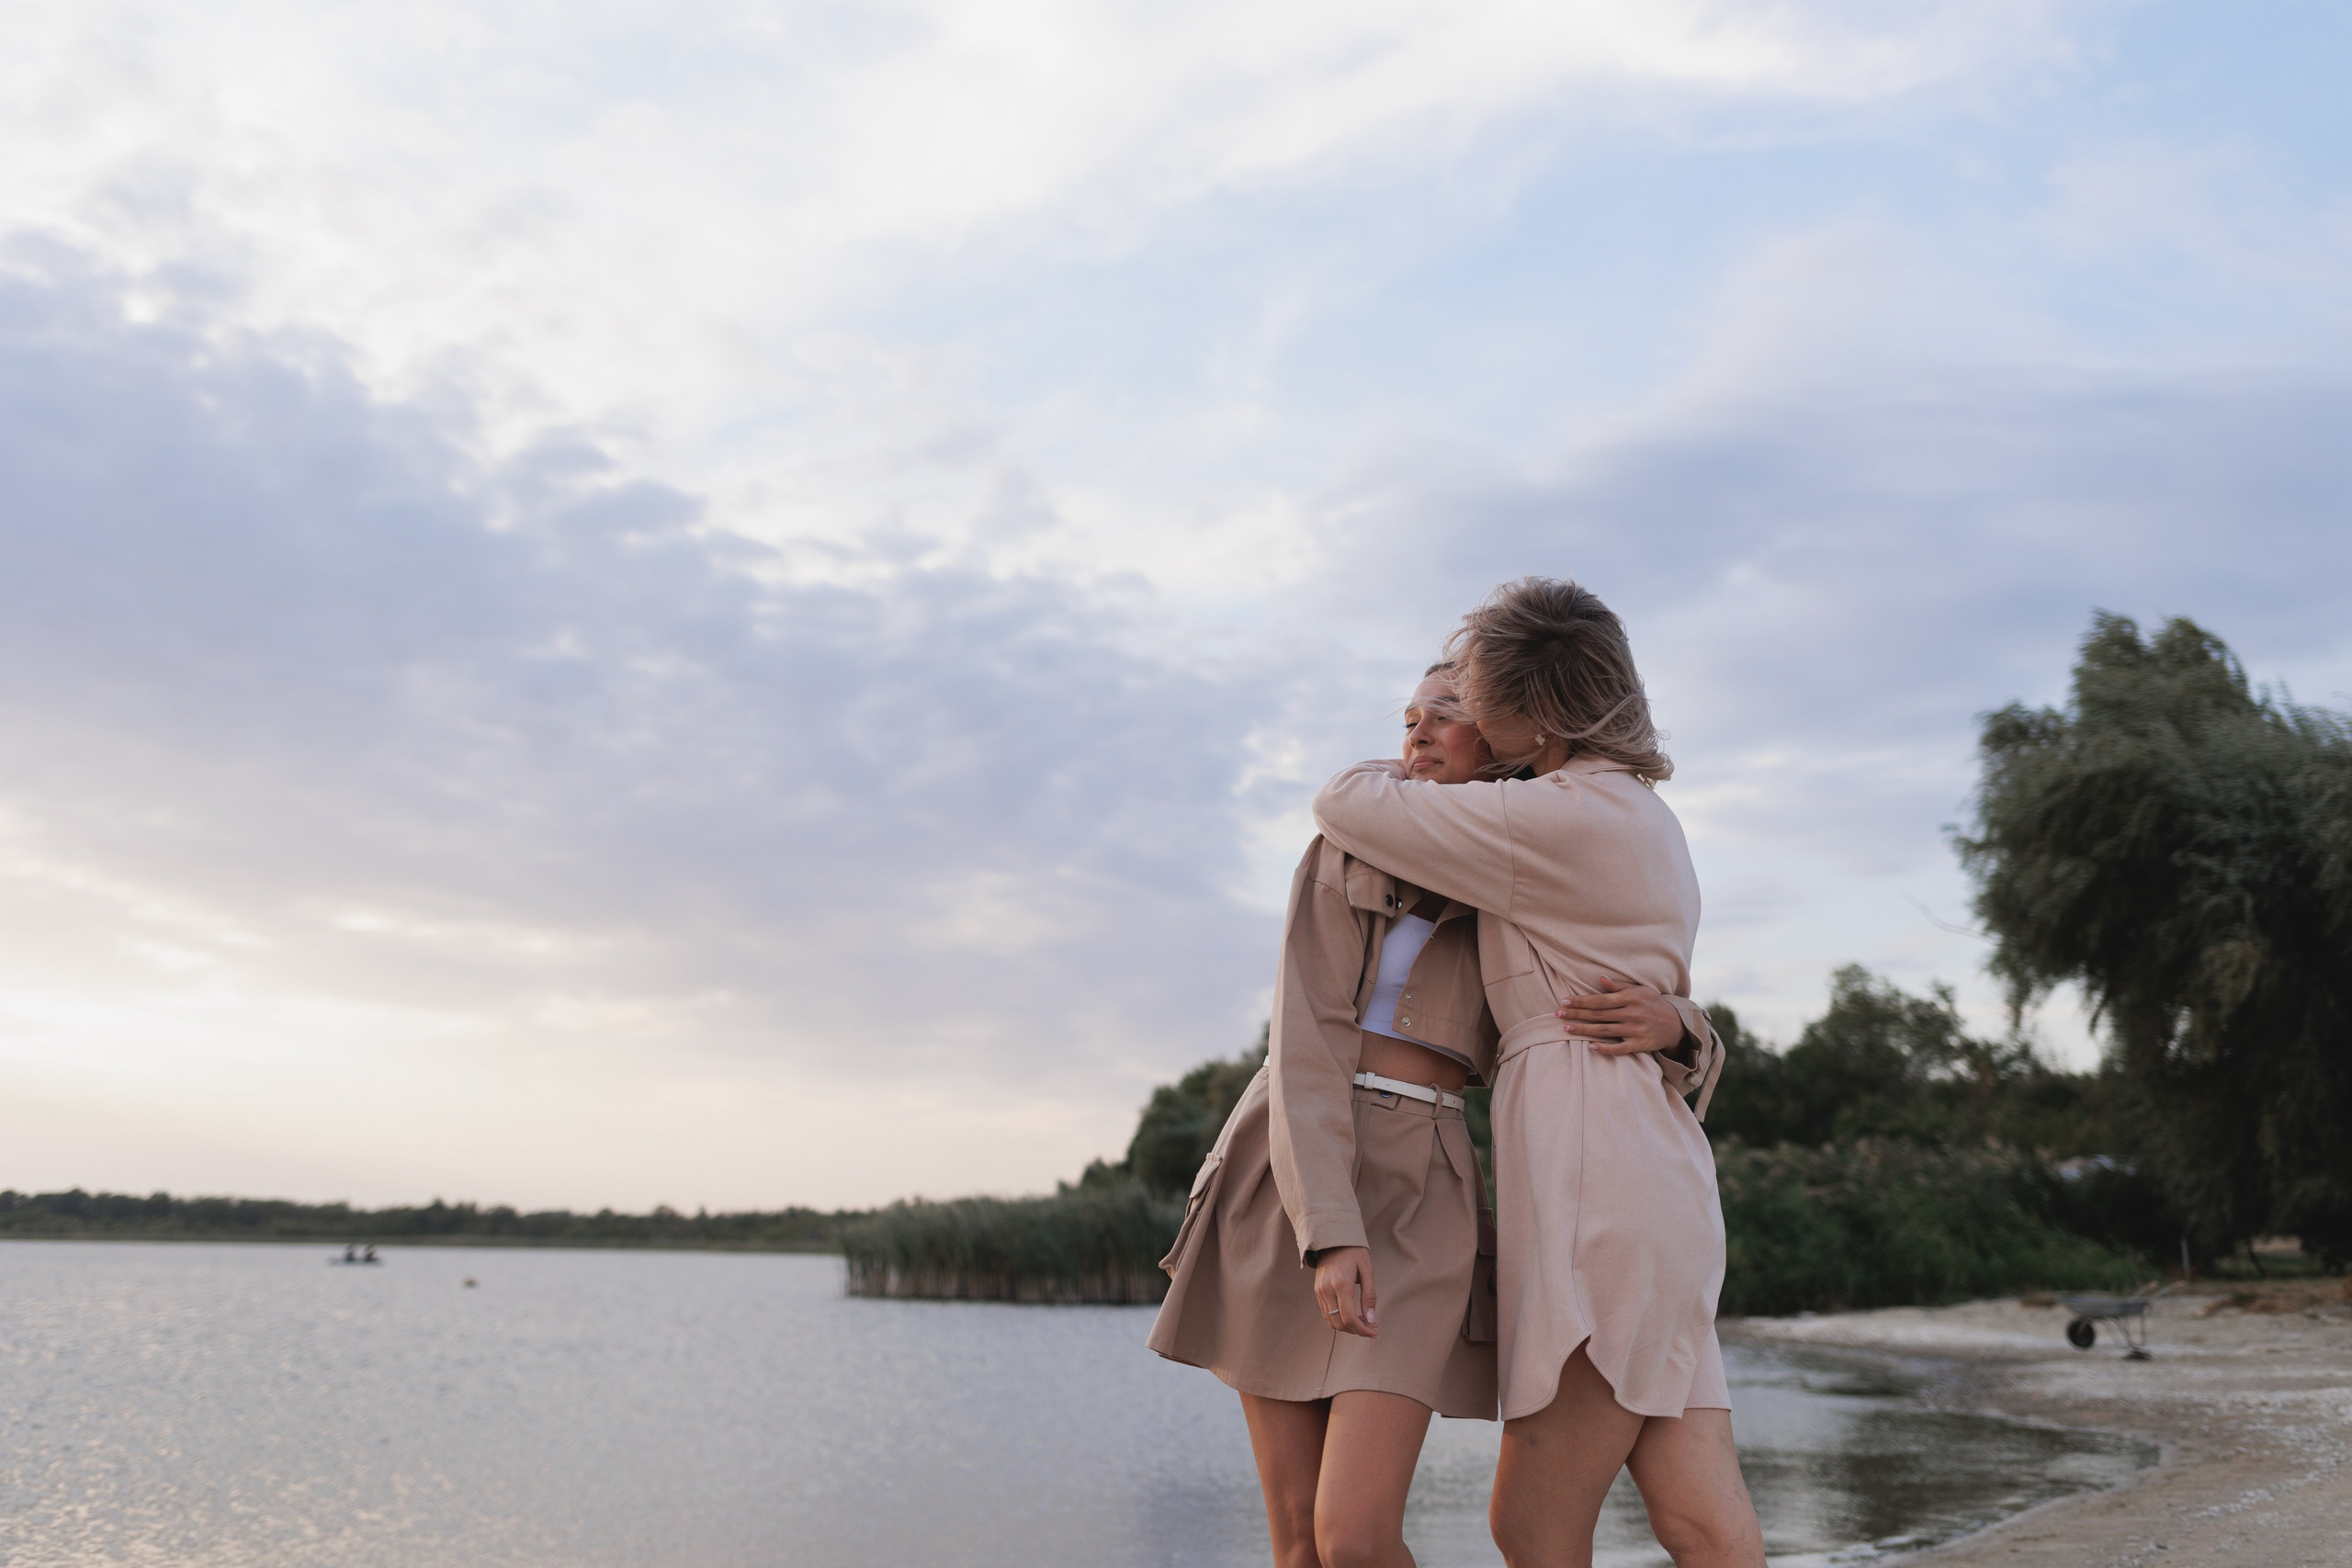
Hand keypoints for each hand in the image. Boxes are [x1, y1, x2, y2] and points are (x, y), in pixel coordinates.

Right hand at [1312, 1246, 1378, 1337]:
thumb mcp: (1367, 1270)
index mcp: (1341, 1284)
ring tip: (1363, 1321)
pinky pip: (1327, 1313)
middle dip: (1357, 1330)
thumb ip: (1369, 1296)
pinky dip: (1339, 1319)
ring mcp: (1319, 1291)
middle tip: (1372, 1327)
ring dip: (1348, 1326)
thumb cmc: (1354, 1252)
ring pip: (1332, 1321)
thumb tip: (1371, 1319)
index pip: (1349, 1318)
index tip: (1374, 1333)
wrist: (1332, 1238)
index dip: (1363, 1330)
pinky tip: (1352, 1314)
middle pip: (1339, 1324)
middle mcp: (1326, 1290)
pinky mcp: (1317, 1291)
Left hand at [1556, 976, 1687, 1057]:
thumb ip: (1619, 986)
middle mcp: (1632, 1013)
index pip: (1600, 999)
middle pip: (1598, 1015)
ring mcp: (1635, 1030)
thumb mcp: (1640, 990)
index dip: (1581, 1001)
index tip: (1563, 1002)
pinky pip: (1620, 1048)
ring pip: (1605, 1030)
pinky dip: (1605, 1048)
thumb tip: (1600, 979)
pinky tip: (1591, 1047)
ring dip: (1584, 1030)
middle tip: (1557, 1015)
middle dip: (1576, 1015)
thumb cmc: (1653, 1003)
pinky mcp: (1640, 1044)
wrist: (1675, 1024)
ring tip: (1566, 1029)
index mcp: (1630, 998)